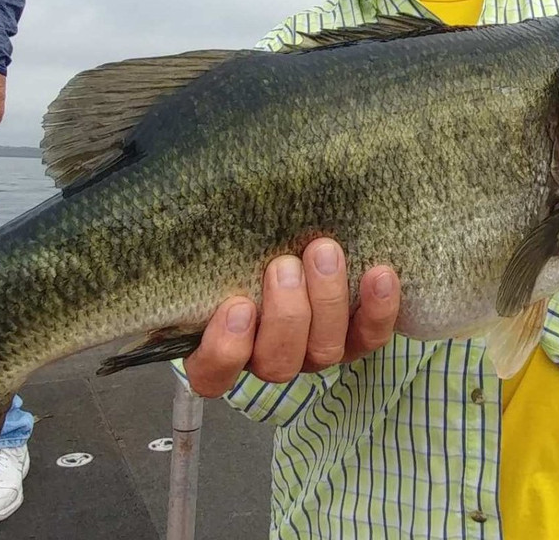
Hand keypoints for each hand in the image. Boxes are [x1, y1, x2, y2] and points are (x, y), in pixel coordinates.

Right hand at [183, 238, 400, 398]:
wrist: (290, 233)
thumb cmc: (234, 240)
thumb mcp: (206, 240)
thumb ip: (192, 234)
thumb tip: (179, 185)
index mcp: (217, 346)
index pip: (212, 373)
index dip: (224, 350)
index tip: (234, 305)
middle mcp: (265, 356)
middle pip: (276, 363)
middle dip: (285, 315)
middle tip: (285, 264)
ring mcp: (311, 352)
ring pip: (322, 352)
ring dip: (327, 302)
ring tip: (323, 251)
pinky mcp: (354, 338)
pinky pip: (370, 337)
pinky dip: (378, 309)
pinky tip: (379, 273)